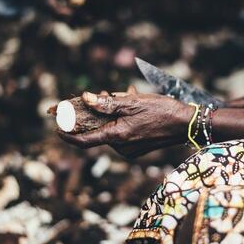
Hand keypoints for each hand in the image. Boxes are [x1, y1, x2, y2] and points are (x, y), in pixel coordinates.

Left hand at [57, 89, 192, 157]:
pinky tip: (134, 103)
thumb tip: (85, 98)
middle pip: (98, 130)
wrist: (186, 124)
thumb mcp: (132, 102)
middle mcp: (121, 147)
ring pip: (111, 129)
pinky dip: (123, 119)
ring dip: (112, 112)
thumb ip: (107, 102)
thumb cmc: (162, 111)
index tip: (57, 127)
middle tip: (104, 94)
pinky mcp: (138, 148)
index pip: (84, 141)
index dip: (68, 135)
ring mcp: (130, 149)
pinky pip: (122, 132)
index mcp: (117, 136)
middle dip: (97, 112)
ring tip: (126, 95)